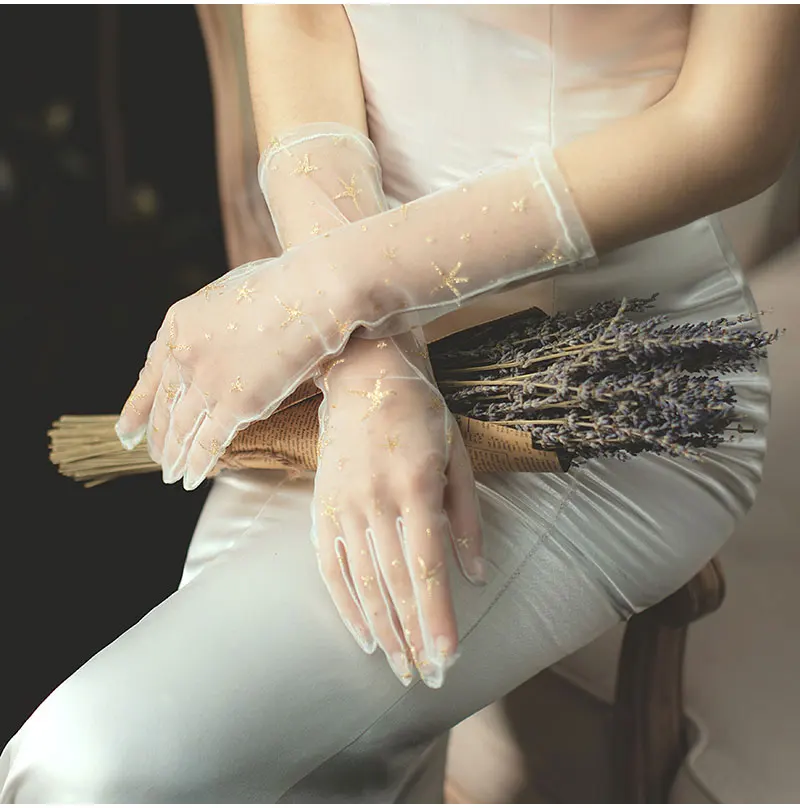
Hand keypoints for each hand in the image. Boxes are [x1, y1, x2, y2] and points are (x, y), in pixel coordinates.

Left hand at [115, 256, 361, 489]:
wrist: (310, 292)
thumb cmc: (281, 287)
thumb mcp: (224, 297)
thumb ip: (207, 330)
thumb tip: (210, 351)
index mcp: (176, 326)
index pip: (148, 376)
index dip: (136, 409)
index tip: (127, 431)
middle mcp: (183, 355)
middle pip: (162, 407)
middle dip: (156, 439)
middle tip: (154, 458)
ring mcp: (206, 380)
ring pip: (180, 429)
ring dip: (173, 457)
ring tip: (169, 475)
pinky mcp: (235, 403)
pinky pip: (209, 442)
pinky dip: (197, 464)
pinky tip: (190, 478)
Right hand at [310, 331, 484, 687]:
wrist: (365, 374)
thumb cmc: (421, 413)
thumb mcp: (457, 456)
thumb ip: (467, 517)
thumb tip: (476, 574)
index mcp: (415, 486)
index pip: (427, 566)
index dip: (438, 616)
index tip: (448, 657)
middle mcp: (375, 500)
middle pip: (394, 583)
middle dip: (414, 634)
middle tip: (428, 677)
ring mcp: (343, 504)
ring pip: (362, 581)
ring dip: (383, 628)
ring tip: (400, 666)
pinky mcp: (322, 506)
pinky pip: (329, 565)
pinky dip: (345, 604)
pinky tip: (362, 634)